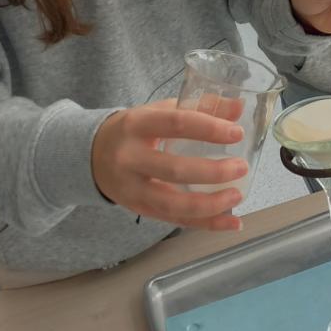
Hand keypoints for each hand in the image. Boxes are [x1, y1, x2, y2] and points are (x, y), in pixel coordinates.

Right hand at [91, 99, 246, 230]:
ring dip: (211, 204)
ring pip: (173, 204)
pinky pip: (175, 220)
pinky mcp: (138, 209)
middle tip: (241, 167)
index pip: (176, 124)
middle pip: (174, 169)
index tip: (237, 132)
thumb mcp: (158, 110)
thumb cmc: (133, 130)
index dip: (209, 129)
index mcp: (136, 125)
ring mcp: (131, 188)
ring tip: (238, 195)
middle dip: (213, 172)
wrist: (89, 155)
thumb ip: (198, 107)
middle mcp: (130, 158)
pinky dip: (206, 224)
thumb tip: (238, 107)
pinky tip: (231, 222)